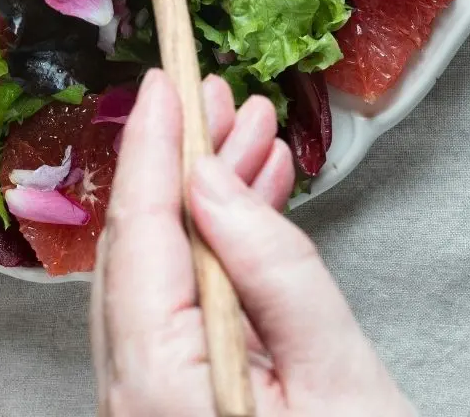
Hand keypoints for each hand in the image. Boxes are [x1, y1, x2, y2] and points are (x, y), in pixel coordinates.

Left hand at [91, 69, 413, 416]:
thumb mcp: (337, 371)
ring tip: (250, 144)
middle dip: (184, 165)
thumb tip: (213, 182)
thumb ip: (274, 270)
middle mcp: (132, 396)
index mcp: (159, 380)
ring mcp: (145, 406)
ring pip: (157, 279)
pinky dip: (211, 258)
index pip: (141, 233)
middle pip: (141, 250)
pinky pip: (174, 316)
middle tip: (221, 101)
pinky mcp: (170, 409)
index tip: (163, 85)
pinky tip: (250, 211)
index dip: (154, 148)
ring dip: (203, 206)